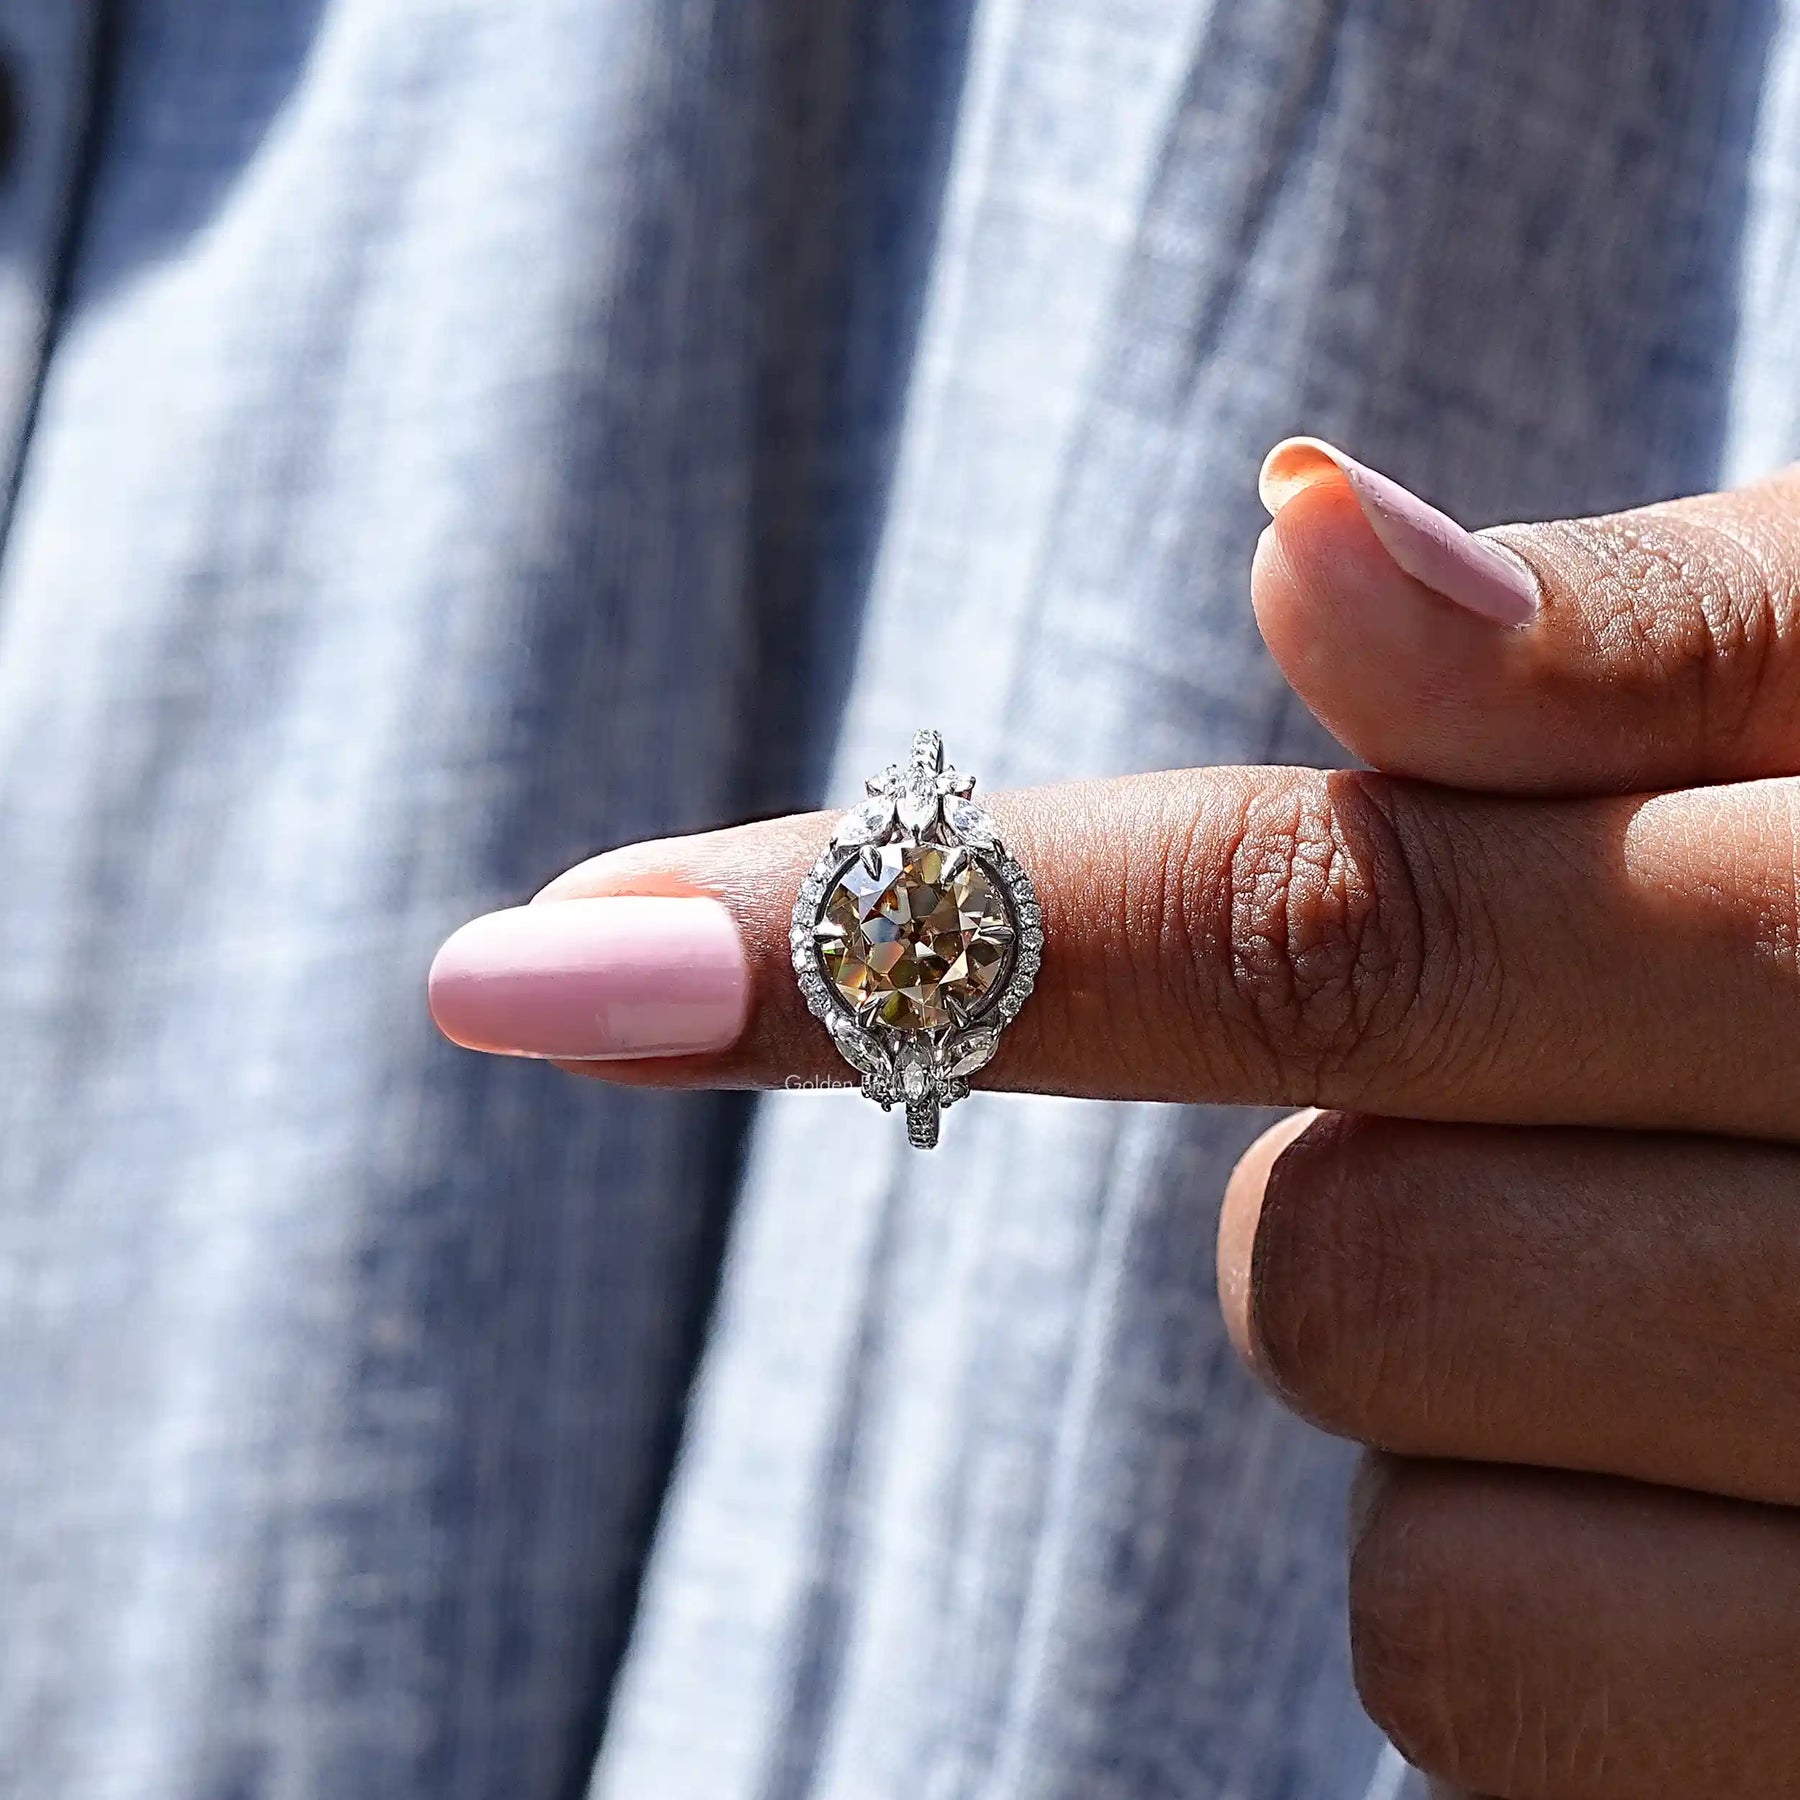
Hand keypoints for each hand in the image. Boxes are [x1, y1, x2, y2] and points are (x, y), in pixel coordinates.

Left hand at [430, 441, 1799, 1796]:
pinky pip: (1501, 1708)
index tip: (537, 964)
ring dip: (1495, 1395)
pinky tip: (1769, 1499)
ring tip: (1748, 1304)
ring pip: (1399, 1537)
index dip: (885, 935)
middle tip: (1652, 1097)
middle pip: (1321, 1254)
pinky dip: (1573, 1603)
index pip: (1287, 917)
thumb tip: (1318, 568)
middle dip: (1399, 1163)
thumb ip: (1655, 652)